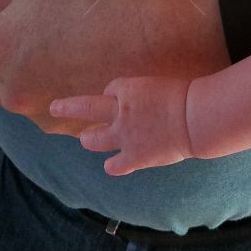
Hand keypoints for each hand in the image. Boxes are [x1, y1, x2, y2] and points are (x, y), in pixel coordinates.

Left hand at [0, 0, 213, 135]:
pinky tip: (102, 62)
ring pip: (33, 97)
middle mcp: (15, 90)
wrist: (166, 31)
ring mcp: (48, 113)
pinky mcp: (81, 127)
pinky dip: (76, 91)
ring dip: (47, 76)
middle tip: (49, 27)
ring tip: (82, 43)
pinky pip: (66, 110)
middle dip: (15, 57)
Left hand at [51, 74, 192, 174]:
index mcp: (128, 89)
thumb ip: (148, 92)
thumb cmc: (186, 95)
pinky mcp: (135, 157)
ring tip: (85, 139)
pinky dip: (113, 165)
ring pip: (94, 139)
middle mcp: (120, 112)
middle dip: (69, 108)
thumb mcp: (163, 84)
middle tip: (56, 107)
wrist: (194, 118)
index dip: (113, 93)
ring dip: (89, 138)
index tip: (116, 95)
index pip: (111, 89)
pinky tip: (110, 166)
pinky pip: (115, 165)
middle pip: (87, 108)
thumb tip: (145, 98)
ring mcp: (125, 136)